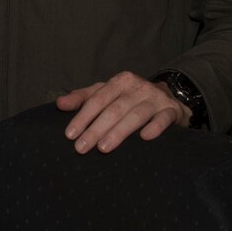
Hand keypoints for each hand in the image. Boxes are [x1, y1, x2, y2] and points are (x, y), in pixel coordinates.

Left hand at [56, 72, 189, 153]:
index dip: (83, 117)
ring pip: (136, 115)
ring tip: (104, 148)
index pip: (97, 99)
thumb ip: (83, 98)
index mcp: (120, 81)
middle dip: (96, 129)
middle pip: (114, 109)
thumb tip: (59, 104)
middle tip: (81, 148)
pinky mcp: (172, 110)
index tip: (70, 135)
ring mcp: (156, 98)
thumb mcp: (107, 94)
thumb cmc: (130, 99)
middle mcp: (138, 87)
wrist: (168, 99)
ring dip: (119, 132)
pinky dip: (155, 127)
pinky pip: (164, 119)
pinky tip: (145, 138)